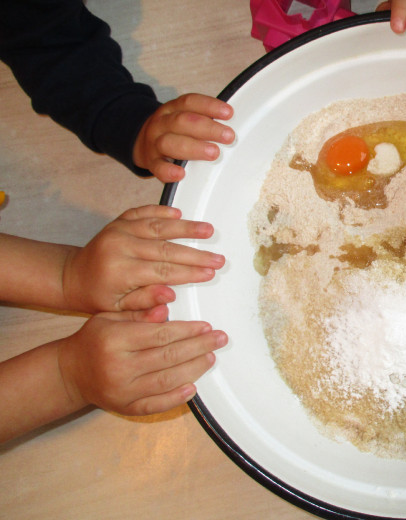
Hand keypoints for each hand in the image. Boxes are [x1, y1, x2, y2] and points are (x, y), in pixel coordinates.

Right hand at [57, 305, 227, 415]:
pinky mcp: (124, 407)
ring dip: (194, 369)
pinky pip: (155, 404)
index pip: (160, 335)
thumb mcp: (110, 317)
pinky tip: (193, 387)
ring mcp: (122, 390)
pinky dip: (176, 397)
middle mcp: (118, 367)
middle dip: (199, 347)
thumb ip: (139, 311)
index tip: (206, 326)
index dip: (187, 330)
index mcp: (115, 340)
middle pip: (168, 357)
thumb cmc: (95, 340)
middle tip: (219, 339)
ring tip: (211, 357)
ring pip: (166, 380)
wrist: (70, 372)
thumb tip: (167, 305)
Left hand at [62, 205, 224, 312]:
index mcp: (119, 271)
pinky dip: (162, 211)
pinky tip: (179, 214)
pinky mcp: (119, 221)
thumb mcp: (118, 309)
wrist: (73, 277)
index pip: (163, 271)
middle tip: (218, 258)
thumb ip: (144, 303)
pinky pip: (144, 212)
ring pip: (159, 226)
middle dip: (196, 254)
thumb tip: (170, 295)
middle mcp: (119, 246)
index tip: (210, 273)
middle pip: (166, 248)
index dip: (189, 272)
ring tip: (208, 230)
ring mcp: (119, 230)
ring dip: (186, 228)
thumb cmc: (98, 297)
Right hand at [133, 93, 234, 182]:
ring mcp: (154, 143)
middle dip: (208, 128)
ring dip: (194, 148)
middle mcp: (161, 123)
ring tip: (214, 153)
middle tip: (228, 136)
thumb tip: (231, 127)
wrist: (141, 142)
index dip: (209, 106)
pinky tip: (181, 173)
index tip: (228, 113)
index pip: (189, 102)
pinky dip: (168, 171)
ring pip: (169, 142)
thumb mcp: (184, 119)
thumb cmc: (173, 131)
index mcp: (172, 109)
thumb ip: (204, 121)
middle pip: (182, 122)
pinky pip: (157, 167)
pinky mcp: (151, 162)